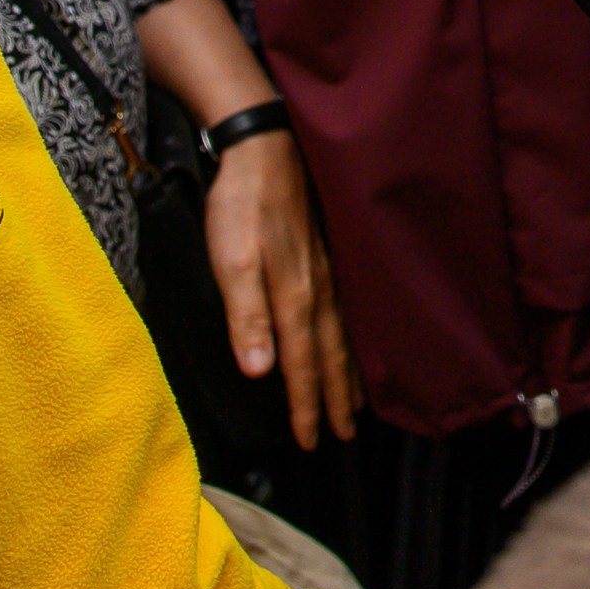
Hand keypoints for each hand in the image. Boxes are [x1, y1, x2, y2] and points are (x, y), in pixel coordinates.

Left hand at [201, 128, 360, 445]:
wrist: (266, 146)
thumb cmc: (243, 205)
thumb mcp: (232, 262)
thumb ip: (247, 317)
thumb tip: (261, 373)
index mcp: (294, 297)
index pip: (302, 365)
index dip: (306, 406)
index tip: (312, 442)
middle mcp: (319, 289)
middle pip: (332, 355)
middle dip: (337, 398)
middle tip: (346, 436)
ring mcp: (328, 269)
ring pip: (344, 334)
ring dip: (351, 372)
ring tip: (358, 401)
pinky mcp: (328, 252)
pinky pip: (347, 309)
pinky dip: (354, 336)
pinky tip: (355, 337)